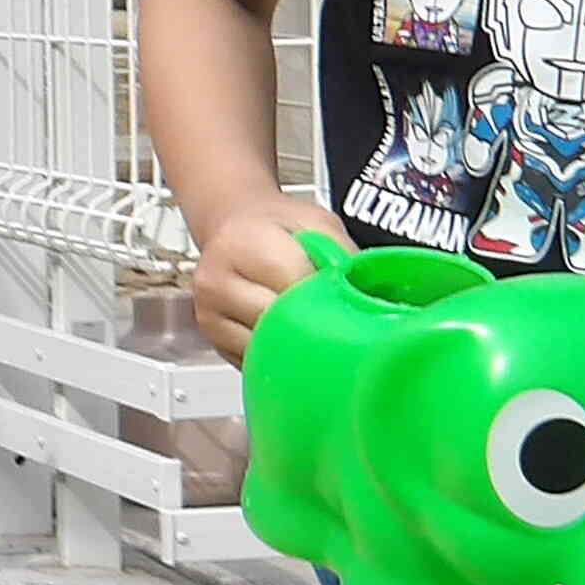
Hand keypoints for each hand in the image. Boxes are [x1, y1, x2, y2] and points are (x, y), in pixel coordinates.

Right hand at [189, 191, 350, 350]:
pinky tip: (290, 336)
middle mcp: (217, 280)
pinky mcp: (214, 342)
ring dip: (298, 346)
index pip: (294, 282)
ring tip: (314, 325)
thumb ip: (342, 254)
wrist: (231, 228)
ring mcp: (210, 315)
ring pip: (267, 349)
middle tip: (340, 318)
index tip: (350, 298)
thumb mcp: (315, 222)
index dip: (328, 293)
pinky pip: (256, 361)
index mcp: (243, 242)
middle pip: (278, 322)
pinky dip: (279, 355)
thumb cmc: (275, 225)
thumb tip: (374, 297)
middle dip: (316, 324)